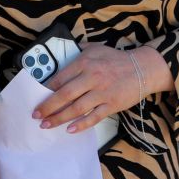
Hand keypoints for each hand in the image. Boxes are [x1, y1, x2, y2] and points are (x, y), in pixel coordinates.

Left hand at [32, 44, 172, 132]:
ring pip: (76, 109)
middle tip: (36, 115)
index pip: (59, 78)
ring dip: (59, 118)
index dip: (45, 90)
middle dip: (47, 107)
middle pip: (64, 95)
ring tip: (46, 125)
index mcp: (85, 62)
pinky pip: (93, 117)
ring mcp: (102, 92)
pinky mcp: (112, 105)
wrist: (142, 68)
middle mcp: (92, 77)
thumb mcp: (95, 48)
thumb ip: (77, 52)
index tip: (36, 97)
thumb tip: (58, 58)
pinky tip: (69, 130)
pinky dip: (81, 125)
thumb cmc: (115, 59)